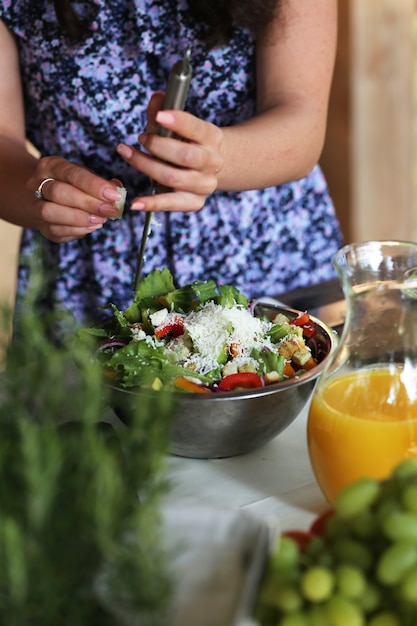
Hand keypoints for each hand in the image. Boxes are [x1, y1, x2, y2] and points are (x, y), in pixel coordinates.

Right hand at [28, 156, 123, 242]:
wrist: (45, 199)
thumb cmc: (72, 185)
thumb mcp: (85, 177)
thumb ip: (101, 183)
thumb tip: (117, 188)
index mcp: (50, 166)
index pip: (71, 173)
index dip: (94, 185)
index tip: (114, 195)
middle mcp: (36, 184)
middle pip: (58, 192)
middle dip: (88, 203)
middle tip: (110, 210)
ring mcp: (35, 206)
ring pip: (50, 212)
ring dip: (79, 218)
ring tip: (101, 220)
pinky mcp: (41, 226)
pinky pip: (55, 230)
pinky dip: (77, 230)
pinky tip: (93, 226)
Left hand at [116, 92, 223, 212]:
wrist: (205, 169)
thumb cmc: (184, 143)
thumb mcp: (174, 126)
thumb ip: (162, 112)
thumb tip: (156, 98)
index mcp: (211, 137)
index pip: (197, 128)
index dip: (178, 121)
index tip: (159, 116)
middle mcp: (212, 162)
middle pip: (184, 156)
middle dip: (158, 146)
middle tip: (141, 138)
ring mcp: (204, 184)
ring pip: (173, 177)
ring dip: (145, 165)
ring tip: (127, 153)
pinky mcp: (195, 202)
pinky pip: (172, 203)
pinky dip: (152, 203)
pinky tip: (136, 202)